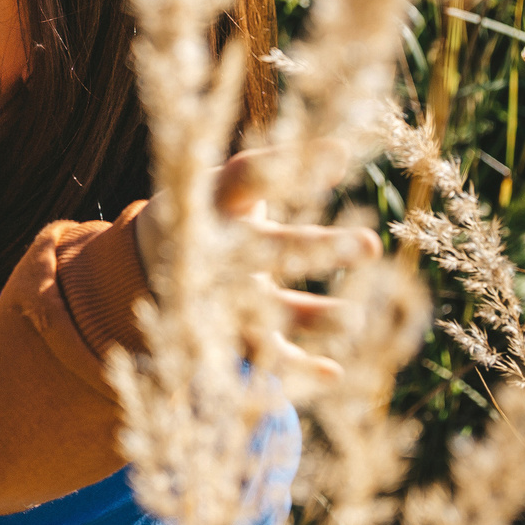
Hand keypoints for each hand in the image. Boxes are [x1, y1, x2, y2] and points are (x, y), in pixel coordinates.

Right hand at [137, 144, 381, 376]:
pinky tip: (333, 373)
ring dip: (312, 317)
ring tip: (355, 321)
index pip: (247, 177)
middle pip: (261, 250)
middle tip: (370, 245)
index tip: (340, 157)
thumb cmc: (215, 211)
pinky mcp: (226, 334)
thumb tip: (344, 151)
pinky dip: (294, 368)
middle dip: (311, 250)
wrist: (154, 261)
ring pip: (263, 309)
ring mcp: (217, 296)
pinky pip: (260, 353)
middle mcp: (212, 249)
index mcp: (212, 201)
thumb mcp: (235, 184)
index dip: (290, 168)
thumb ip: (278, 170)